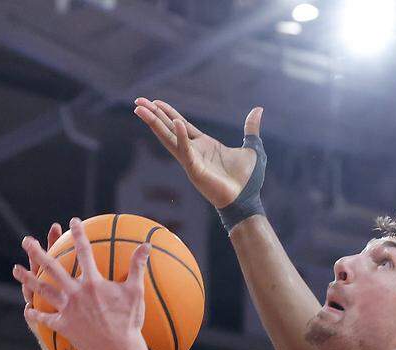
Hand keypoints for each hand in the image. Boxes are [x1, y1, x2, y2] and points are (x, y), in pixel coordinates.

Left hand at [19, 218, 148, 349]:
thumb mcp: (136, 292)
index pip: (84, 252)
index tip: (73, 222)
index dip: (79, 234)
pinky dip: (35, 315)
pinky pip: (46, 319)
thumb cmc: (130, 322)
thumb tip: (147, 244)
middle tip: (26, 240)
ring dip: (28, 279)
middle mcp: (76, 293)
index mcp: (93, 283)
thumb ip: (138, 266)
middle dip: (37, 252)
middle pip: (52, 268)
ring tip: (16, 269)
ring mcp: (68, 310)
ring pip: (43, 290)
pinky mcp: (64, 326)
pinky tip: (27, 310)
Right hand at [133, 98, 261, 208]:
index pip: (181, 125)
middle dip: (153, 115)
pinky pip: (185, 152)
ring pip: (169, 138)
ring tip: (140, 110)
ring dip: (154, 124)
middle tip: (138, 102)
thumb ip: (250, 129)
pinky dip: (181, 138)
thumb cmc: (248, 180)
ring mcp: (192, 161)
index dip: (168, 113)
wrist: (247, 201)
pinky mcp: (195, 170)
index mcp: (204, 145)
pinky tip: (176, 123)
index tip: (155, 102)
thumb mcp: (252, 148)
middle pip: (169, 129)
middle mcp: (194, 152)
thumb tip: (258, 110)